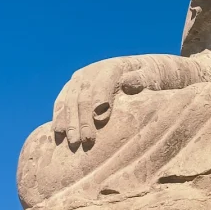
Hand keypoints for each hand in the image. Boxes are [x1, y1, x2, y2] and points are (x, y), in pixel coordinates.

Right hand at [52, 55, 191, 149]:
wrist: (140, 70)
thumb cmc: (150, 77)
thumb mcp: (152, 75)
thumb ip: (142, 78)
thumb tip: (128, 83)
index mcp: (112, 67)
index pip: (103, 82)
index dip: (100, 98)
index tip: (100, 117)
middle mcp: (92, 71)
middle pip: (83, 94)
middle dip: (83, 119)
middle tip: (86, 140)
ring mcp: (79, 79)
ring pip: (68, 99)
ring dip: (69, 122)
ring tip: (72, 142)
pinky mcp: (72, 89)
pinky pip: (62, 103)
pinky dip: (59, 118)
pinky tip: (58, 135)